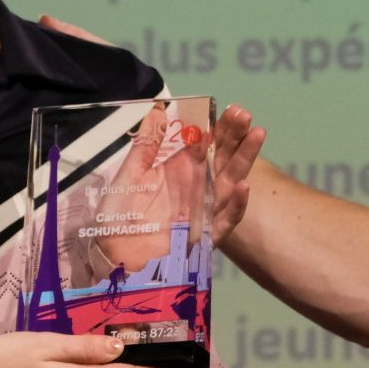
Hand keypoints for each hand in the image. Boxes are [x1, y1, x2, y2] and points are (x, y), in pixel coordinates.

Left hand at [41, 17, 265, 254]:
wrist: (111, 258)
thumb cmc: (119, 216)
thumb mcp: (130, 175)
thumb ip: (146, 145)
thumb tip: (159, 108)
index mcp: (181, 169)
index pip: (207, 142)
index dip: (220, 125)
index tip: (232, 109)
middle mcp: (197, 186)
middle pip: (223, 156)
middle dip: (235, 135)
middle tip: (244, 114)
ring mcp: (203, 210)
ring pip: (230, 182)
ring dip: (244, 159)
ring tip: (257, 135)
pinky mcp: (204, 237)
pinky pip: (224, 221)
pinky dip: (236, 206)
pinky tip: (244, 187)